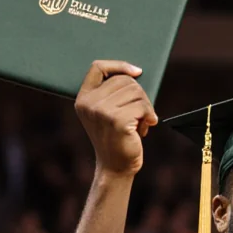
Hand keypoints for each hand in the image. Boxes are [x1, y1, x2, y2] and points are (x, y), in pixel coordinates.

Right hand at [73, 60, 157, 176]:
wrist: (115, 167)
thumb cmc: (117, 138)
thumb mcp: (108, 112)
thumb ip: (113, 93)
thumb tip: (136, 72)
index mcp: (83, 98)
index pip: (97, 67)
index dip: (119, 65)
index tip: (137, 71)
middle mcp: (89, 103)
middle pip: (124, 80)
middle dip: (140, 95)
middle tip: (141, 113)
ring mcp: (101, 111)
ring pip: (136, 91)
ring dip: (146, 107)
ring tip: (141, 122)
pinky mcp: (116, 120)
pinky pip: (142, 106)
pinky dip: (150, 116)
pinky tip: (145, 128)